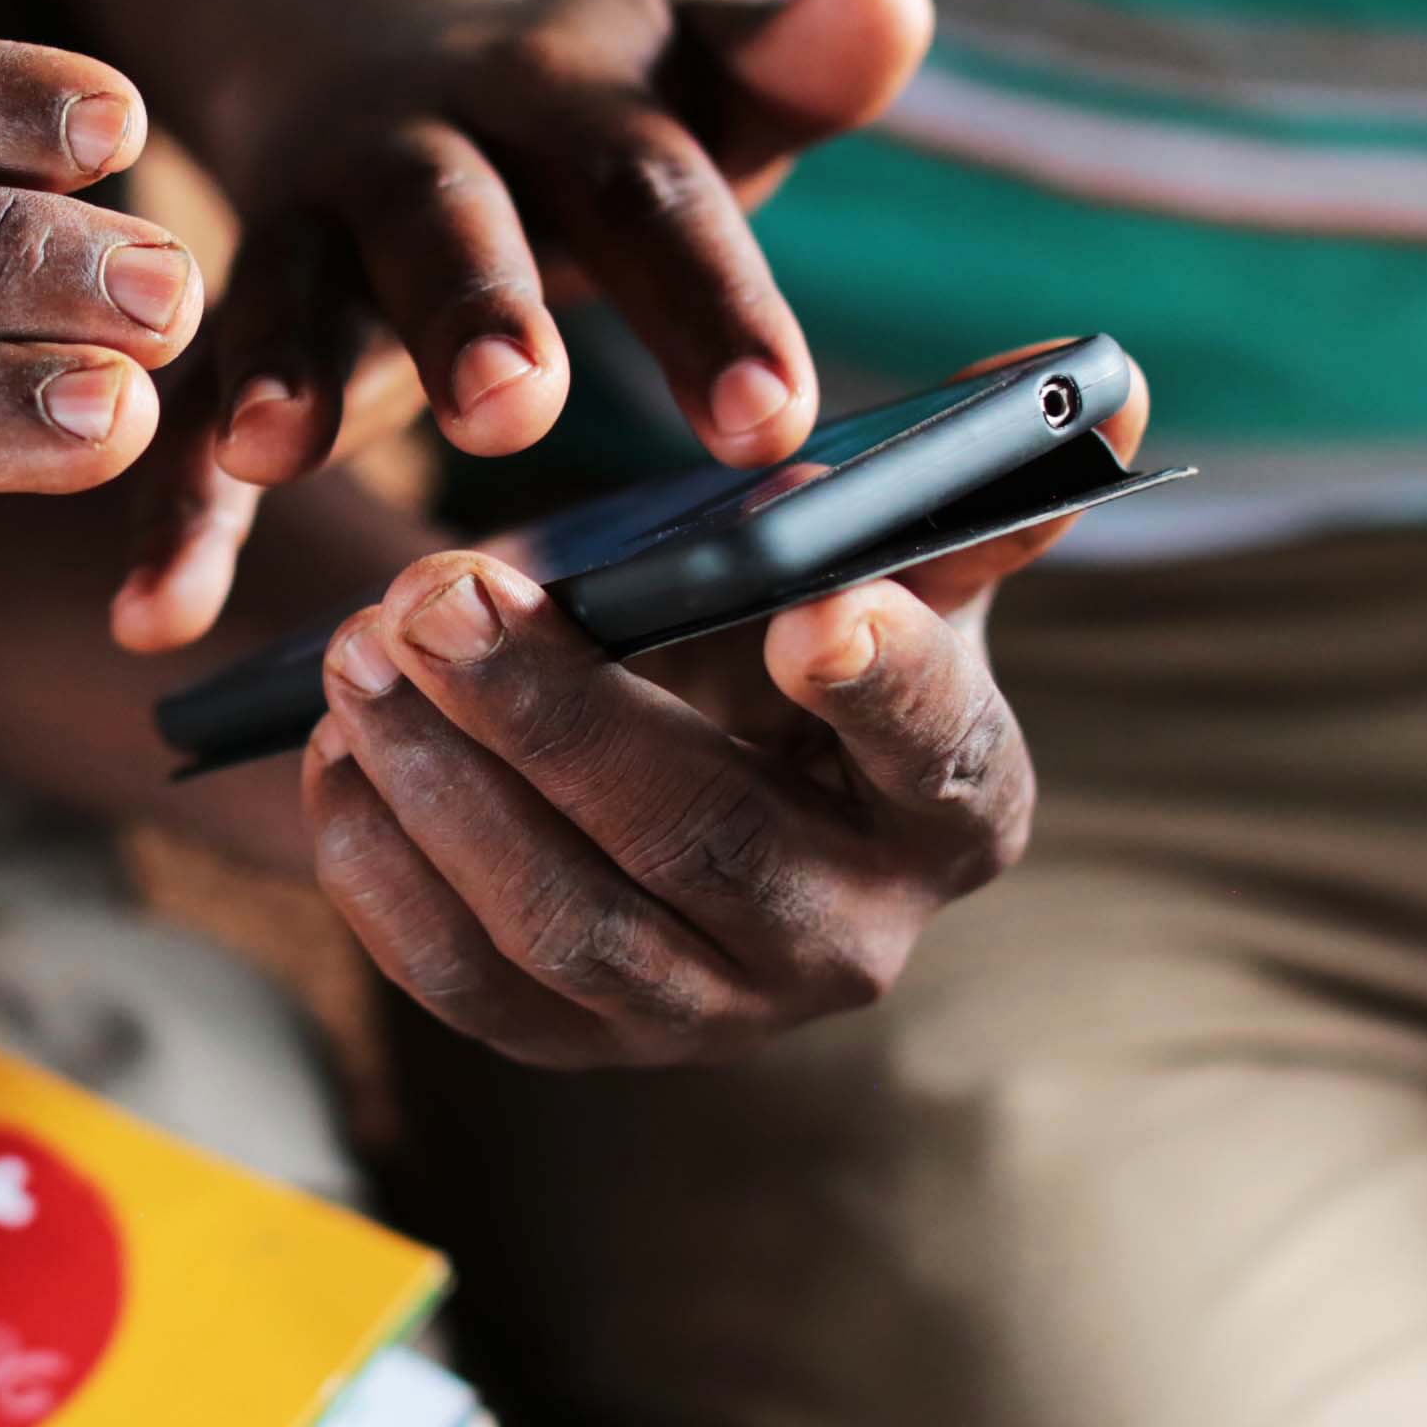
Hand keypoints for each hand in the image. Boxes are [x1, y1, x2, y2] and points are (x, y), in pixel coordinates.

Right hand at [111, 0, 930, 650]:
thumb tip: (900, 0)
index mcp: (563, 102)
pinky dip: (176, 514)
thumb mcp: (692, 71)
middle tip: (517, 407)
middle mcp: (422, 152)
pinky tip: (160, 620)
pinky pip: (191, 412)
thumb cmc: (587, 111)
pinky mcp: (231, 313)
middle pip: (451, 221)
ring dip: (278, 367)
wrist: (366, 48)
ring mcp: (307, 227)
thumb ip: (794, 63)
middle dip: (475, 310)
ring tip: (279, 452)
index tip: (779, 421)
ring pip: (289, 290)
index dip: (708, 301)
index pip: (651, 193)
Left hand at [300, 353, 1143, 1068]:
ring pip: (564, 920)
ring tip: (354, 650)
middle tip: (437, 594)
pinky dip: (384, 869)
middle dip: (554, 712)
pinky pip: (464, 984)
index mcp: (955, 798)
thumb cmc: (774, 618)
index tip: (815, 606)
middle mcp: (851, 935)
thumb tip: (1091, 380)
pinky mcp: (577, 1046)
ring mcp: (709, 1010)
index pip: (937, 749)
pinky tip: (335, 752)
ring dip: (441, 780)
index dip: (882, 682)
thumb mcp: (859, 543)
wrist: (670, 745)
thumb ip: (950, 474)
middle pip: (704, 840)